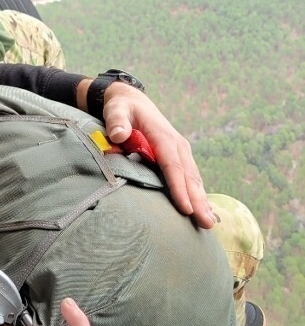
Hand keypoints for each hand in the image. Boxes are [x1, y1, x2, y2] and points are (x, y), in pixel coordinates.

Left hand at [93, 82, 212, 227]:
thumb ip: (116, 121)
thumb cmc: (123, 108)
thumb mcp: (116, 109)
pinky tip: (202, 210)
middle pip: (189, 176)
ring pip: (193, 179)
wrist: (132, 102)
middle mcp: (178, 145)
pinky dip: (197, 194)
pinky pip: (190, 178)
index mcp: (164, 136)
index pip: (173, 165)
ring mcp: (181, 152)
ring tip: (208, 223)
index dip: (179, 187)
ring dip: (201, 201)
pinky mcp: (179, 158)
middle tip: (206, 223)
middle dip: (198, 201)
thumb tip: (118, 134)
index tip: (185, 208)